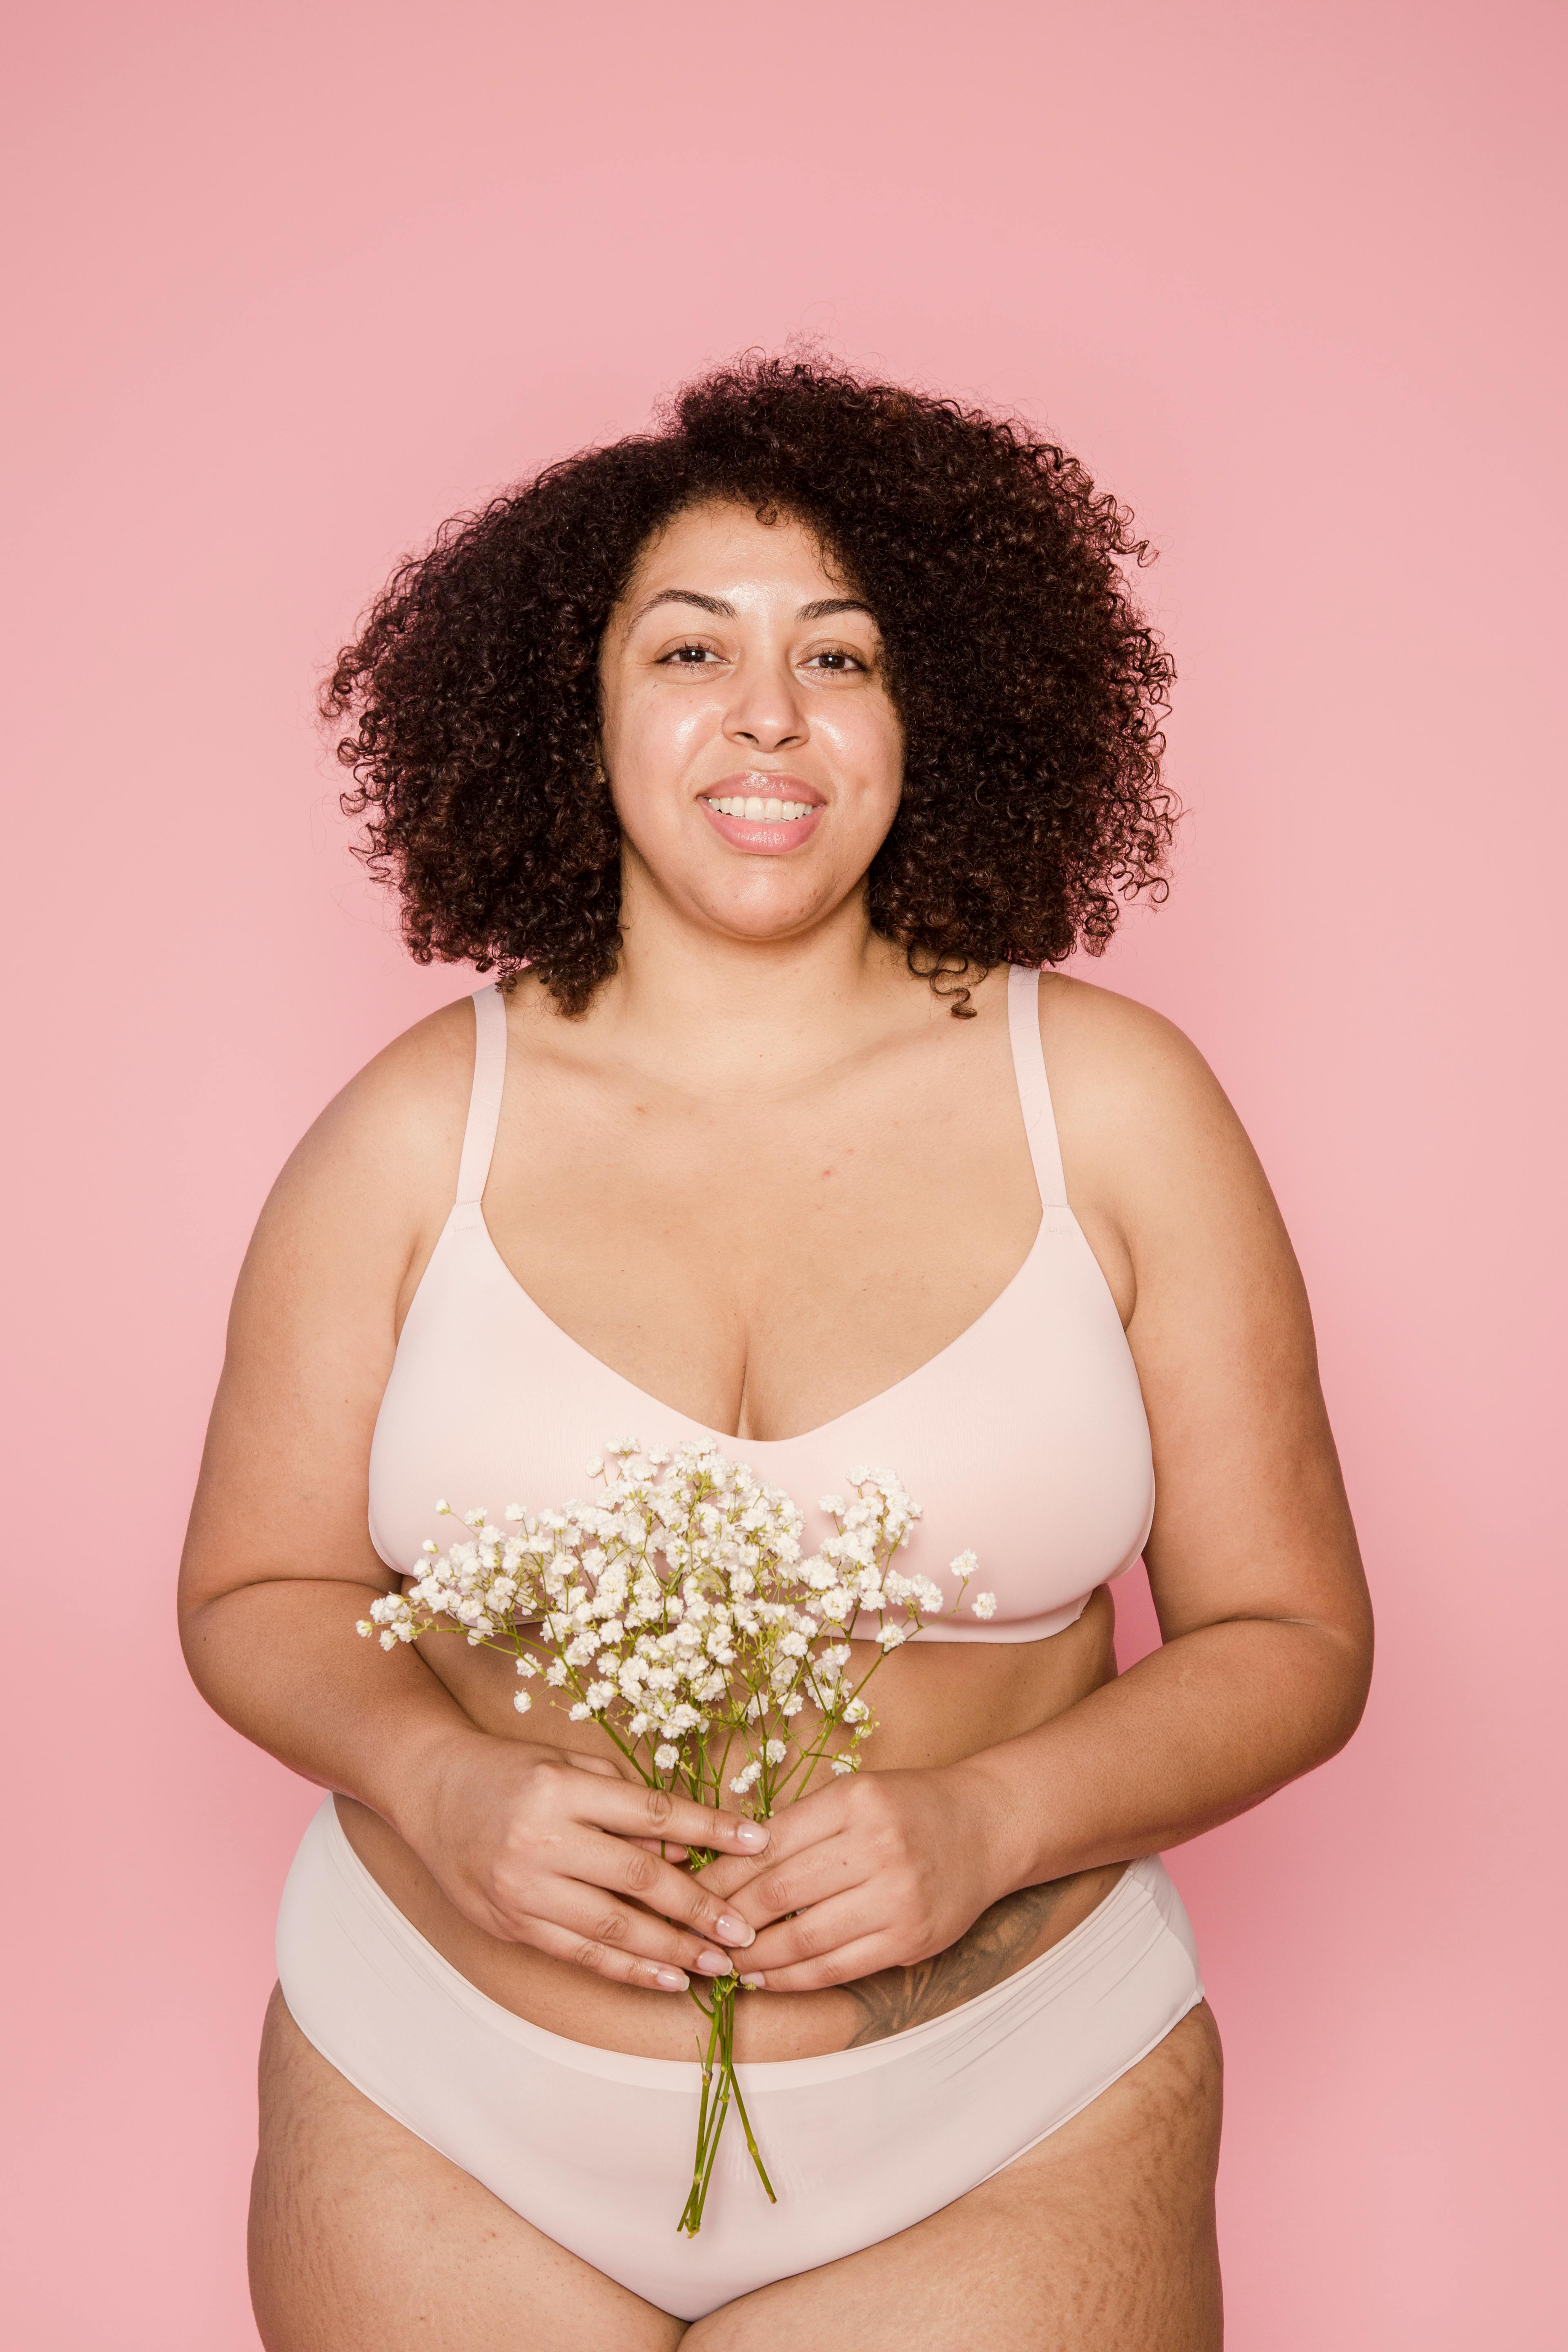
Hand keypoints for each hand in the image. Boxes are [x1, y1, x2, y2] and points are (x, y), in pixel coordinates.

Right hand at [401, 1731, 768, 1992]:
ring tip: (718, 1963)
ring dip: (672, 1949)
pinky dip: (628, 1969)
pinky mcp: (512, 1924)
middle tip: (744, 1928)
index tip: (760, 1841)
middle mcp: (541, 1840)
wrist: (431, 1791)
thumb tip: (688, 1852)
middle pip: (638, 1879)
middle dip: (699, 1907)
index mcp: (562, 1789)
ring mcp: (523, 1888)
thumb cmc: (514, 1773)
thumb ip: (628, 1806)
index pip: (653, 1813)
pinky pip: (580, 1954)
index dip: (710, 1829)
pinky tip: (667, 1977)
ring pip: (612, 1927)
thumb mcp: (573, 1769)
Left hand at [695, 1762, 1012, 1991]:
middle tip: (691, 1931)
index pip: (769, 1843)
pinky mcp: (909, 1940)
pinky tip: (764, 1977)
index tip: (686, 1888)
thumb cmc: (909, 1807)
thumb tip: (726, 1863)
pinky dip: (793, 1978)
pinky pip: (836, 1967)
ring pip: (804, 1938)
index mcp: (855, 1801)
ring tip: (721, 1961)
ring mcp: (896, 1897)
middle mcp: (876, 1847)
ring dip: (753, 1956)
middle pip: (779, 1891)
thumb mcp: (854, 1794)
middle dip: (726, 1916)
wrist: (988, 1827)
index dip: (721, 1872)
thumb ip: (798, 1825)